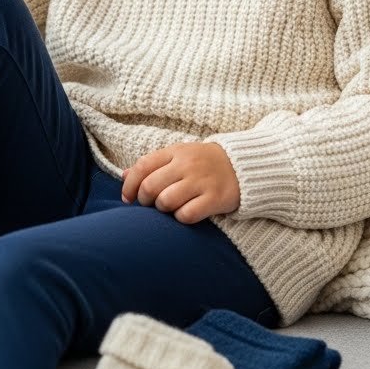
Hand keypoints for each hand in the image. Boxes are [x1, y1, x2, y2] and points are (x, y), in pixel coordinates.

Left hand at [121, 141, 239, 224]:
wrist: (245, 166)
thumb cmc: (205, 163)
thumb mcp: (179, 156)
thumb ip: (153, 165)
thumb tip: (124, 176)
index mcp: (176, 151)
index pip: (142, 167)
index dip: (129, 185)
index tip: (128, 198)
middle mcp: (188, 164)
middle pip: (150, 187)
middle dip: (145, 200)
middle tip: (152, 204)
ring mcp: (202, 181)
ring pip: (165, 201)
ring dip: (163, 209)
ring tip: (171, 207)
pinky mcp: (215, 198)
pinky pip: (186, 214)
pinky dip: (181, 217)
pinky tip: (186, 212)